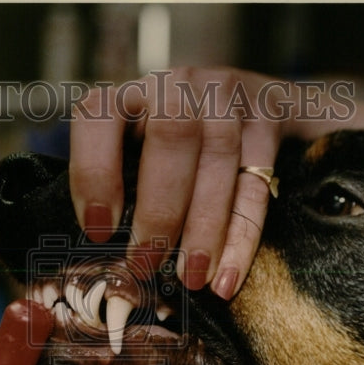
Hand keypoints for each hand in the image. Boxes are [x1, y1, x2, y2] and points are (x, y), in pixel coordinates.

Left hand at [68, 67, 283, 299]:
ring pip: (218, 159)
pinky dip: (242, 237)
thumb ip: (122, 189)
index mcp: (130, 95)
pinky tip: (226, 277)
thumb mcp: (142, 151)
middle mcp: (178, 86)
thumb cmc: (181, 147)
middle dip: (159, 209)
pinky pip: (255, 185)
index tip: (98, 230)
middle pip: (171, 136)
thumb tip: (105, 258)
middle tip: (147, 264)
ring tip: (191, 278)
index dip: (94, 172)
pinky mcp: (269, 118)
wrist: (262, 100)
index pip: (99, 116)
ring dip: (203, 228)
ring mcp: (228, 96)